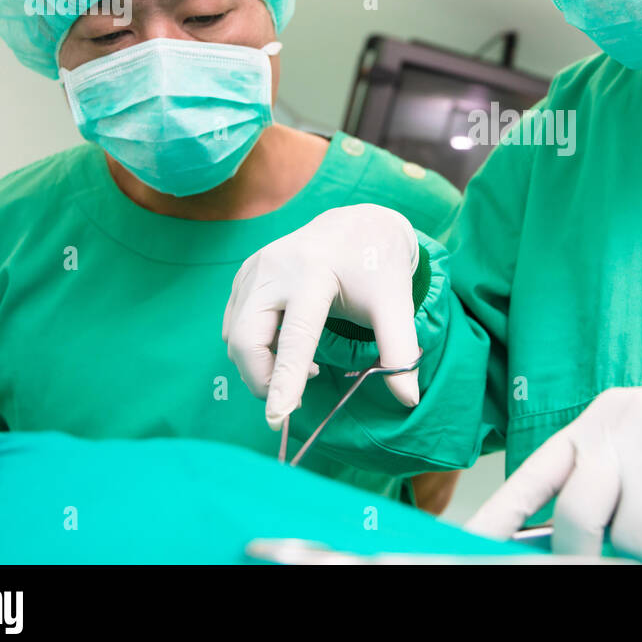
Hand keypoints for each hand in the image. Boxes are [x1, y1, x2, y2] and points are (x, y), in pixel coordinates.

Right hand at [223, 204, 422, 427]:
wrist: (360, 225)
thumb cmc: (378, 266)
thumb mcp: (396, 305)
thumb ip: (400, 351)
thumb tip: (409, 399)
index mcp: (314, 272)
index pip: (294, 336)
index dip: (284, 380)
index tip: (276, 417)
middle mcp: (275, 267)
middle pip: (247, 340)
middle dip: (263, 380)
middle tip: (295, 397)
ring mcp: (254, 268)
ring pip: (234, 336)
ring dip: (260, 366)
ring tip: (303, 365)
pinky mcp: (245, 274)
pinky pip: (233, 324)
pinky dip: (253, 348)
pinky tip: (287, 346)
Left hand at [465, 382, 641, 562]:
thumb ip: (601, 493)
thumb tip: (553, 550)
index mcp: (600, 422)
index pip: (535, 476)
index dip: (497, 518)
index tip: (466, 550)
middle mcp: (624, 424)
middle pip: (577, 517)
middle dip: (590, 556)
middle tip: (619, 559)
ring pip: (630, 539)